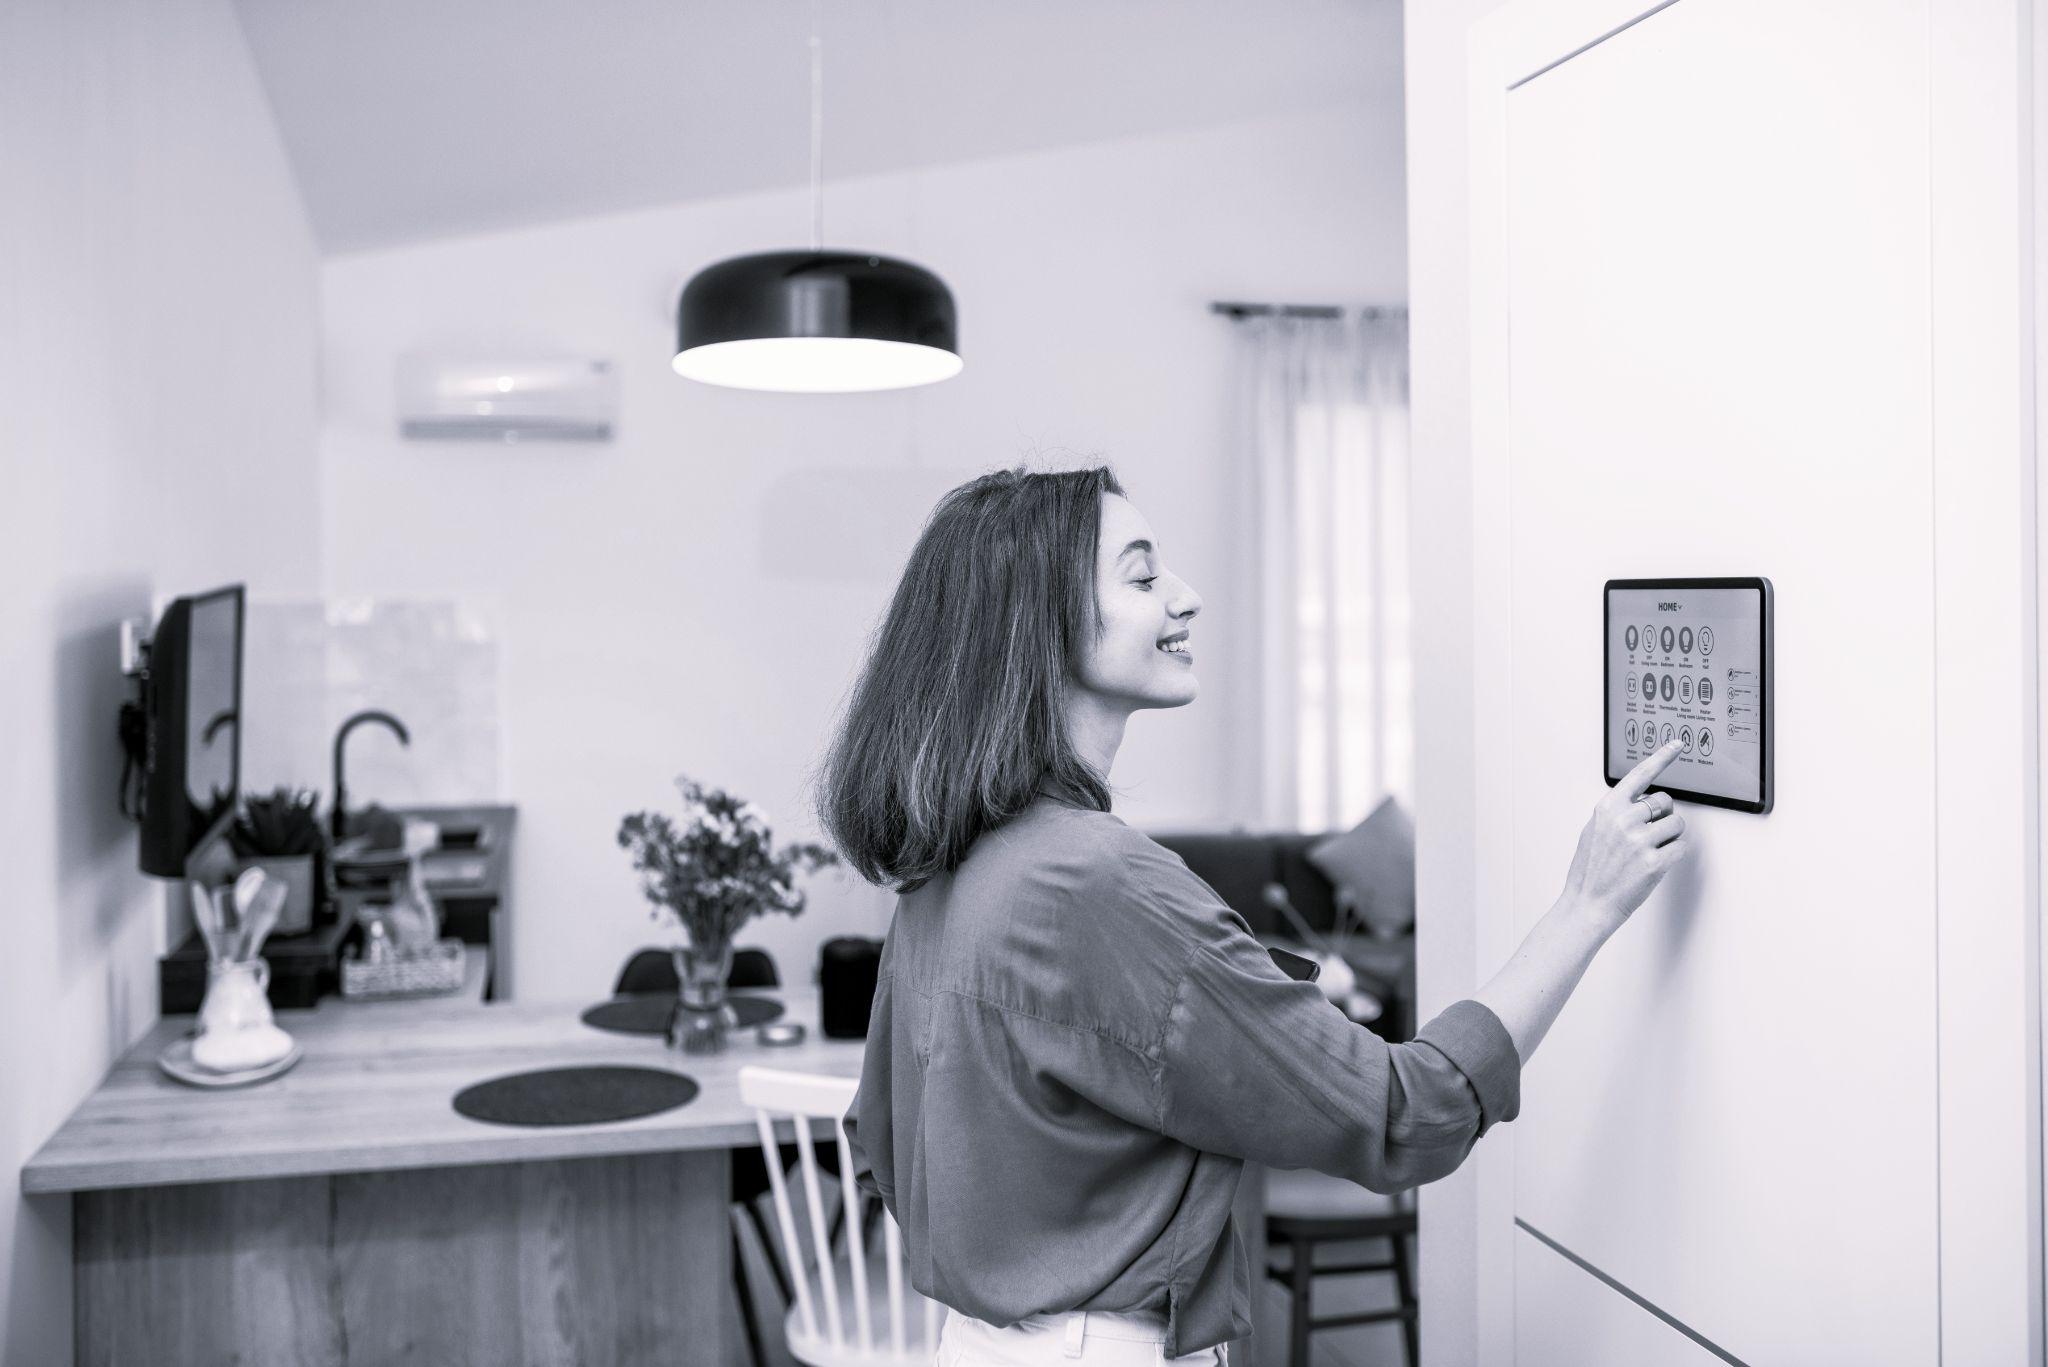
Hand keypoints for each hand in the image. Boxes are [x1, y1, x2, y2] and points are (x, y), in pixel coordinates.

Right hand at [1560, 739, 1689, 932]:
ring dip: (1669, 837)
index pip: (1640, 775)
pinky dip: (1673, 855)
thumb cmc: (1590, 871)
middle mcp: (1624, 820)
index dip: (1662, 757)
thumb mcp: (1593, 831)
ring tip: (1648, 852)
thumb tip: (1639, 802)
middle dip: (1663, 816)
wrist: (1587, 904)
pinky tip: (1655, 864)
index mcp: (1608, 808)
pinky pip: (1681, 847)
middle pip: (1665, 802)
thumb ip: (1615, 812)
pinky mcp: (1654, 862)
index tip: (1677, 745)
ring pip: (1677, 824)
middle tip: (1648, 834)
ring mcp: (1640, 841)